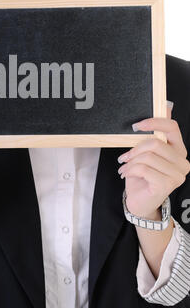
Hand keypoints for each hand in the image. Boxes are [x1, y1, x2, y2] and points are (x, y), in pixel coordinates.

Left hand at [117, 103, 189, 218]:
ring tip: (125, 166)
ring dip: (131, 161)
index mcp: (178, 149)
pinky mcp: (166, 185)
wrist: (140, 202)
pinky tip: (126, 173)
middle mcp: (182, 162)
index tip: (136, 126)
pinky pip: (143, 169)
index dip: (153, 122)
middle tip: (125, 156)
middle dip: (135, 148)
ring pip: (147, 156)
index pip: (172, 127)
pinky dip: (130, 169)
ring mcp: (177, 175)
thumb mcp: (146, 151)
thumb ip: (155, 131)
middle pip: (156, 143)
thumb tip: (166, 105)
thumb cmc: (143, 176)